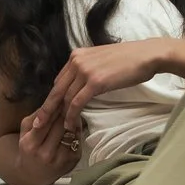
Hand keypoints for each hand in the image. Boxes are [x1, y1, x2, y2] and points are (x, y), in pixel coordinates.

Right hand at [11, 98, 81, 184]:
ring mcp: (61, 159)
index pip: (46, 120)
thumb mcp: (25, 131)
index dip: (56, 106)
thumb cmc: (29, 148)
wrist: (33, 175)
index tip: (61, 95)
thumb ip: (36, 116)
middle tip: (72, 97)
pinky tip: (75, 124)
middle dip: (66, 110)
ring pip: (71, 131)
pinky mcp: (72, 161)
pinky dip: (77, 130)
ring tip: (75, 108)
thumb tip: (52, 101)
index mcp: (31, 144)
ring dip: (74, 119)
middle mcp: (46, 153)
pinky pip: (78, 140)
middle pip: (60, 125)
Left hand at [45, 39, 184, 123]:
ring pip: (65, 98)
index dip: (53, 98)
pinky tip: (71, 125)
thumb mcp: (101, 60)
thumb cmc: (129, 60)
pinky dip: (72, 115)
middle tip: (37, 124)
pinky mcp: (95, 81)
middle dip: (46, 109)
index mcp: (76, 55)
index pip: (59, 80)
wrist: (147, 55)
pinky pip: (77, 102)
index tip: (48, 111)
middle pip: (56, 89)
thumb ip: (88, 70)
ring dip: (61, 116)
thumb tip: (81, 85)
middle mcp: (77, 61)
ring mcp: (85, 71)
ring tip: (60, 129)